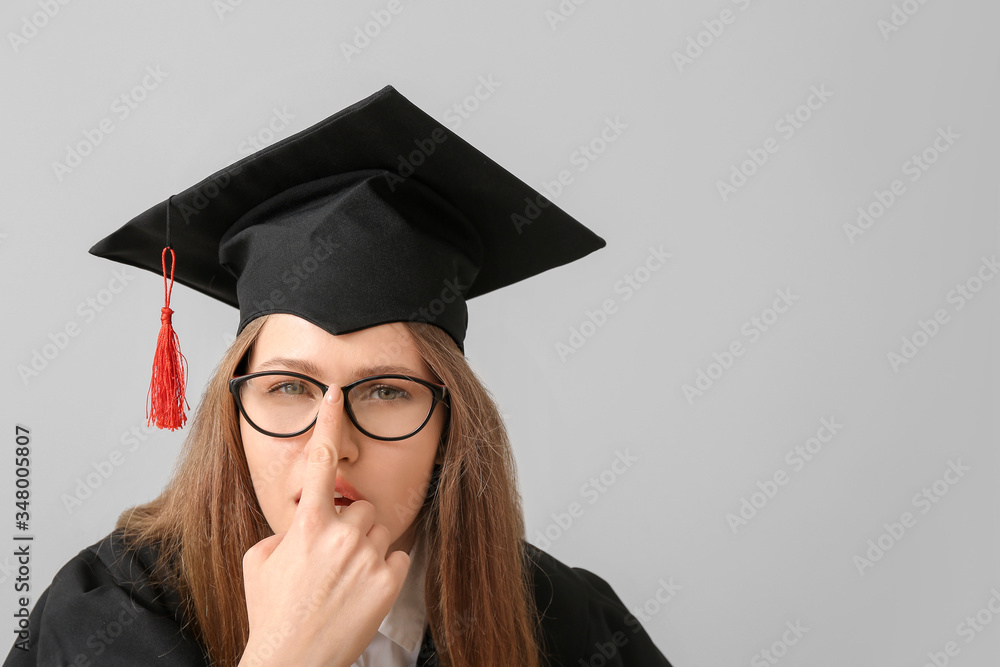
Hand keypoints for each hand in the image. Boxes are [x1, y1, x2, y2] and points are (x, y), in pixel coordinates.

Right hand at [238, 388, 409, 666]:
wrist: (294, 662)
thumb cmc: (271, 615)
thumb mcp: (258, 562)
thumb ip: (283, 530)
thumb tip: (302, 524)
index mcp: (306, 525)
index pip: (318, 461)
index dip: (328, 422)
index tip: (336, 394)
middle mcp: (340, 536)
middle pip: (361, 505)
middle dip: (350, 523)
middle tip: (332, 555)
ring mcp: (367, 559)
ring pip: (381, 528)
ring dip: (367, 545)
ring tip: (344, 577)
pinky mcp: (388, 583)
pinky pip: (398, 556)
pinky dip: (384, 569)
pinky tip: (362, 589)